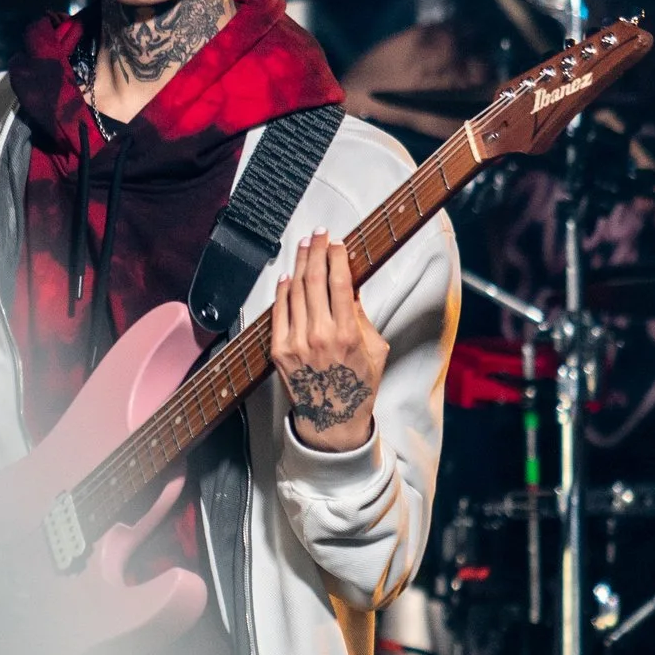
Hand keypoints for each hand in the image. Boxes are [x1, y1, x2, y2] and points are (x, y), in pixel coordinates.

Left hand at [270, 230, 386, 452]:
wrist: (333, 420)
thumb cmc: (359, 383)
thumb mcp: (375, 349)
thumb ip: (362, 316)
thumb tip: (350, 285)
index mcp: (348, 334)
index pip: (339, 283)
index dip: (337, 257)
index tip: (337, 243)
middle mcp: (319, 335)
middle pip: (314, 281)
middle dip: (316, 252)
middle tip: (318, 234)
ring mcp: (295, 343)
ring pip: (294, 293)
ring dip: (298, 265)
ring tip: (303, 247)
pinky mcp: (278, 351)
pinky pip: (278, 313)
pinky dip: (281, 292)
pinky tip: (286, 276)